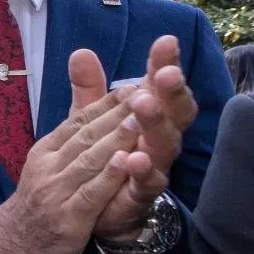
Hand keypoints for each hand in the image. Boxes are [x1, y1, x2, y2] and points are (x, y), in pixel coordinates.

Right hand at [0, 69, 144, 253]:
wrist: (15, 241)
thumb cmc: (42, 198)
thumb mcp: (50, 160)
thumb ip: (73, 132)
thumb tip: (84, 101)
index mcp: (46, 150)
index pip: (77, 121)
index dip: (105, 103)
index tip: (133, 86)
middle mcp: (49, 166)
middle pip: (85, 136)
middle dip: (116, 115)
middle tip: (145, 94)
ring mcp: (57, 192)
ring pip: (89, 160)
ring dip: (115, 140)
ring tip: (139, 120)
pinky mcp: (69, 218)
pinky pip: (92, 193)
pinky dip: (110, 176)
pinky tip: (128, 162)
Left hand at [70, 37, 196, 245]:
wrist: (97, 210)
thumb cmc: (101, 157)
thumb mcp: (90, 120)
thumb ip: (89, 89)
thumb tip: (81, 51)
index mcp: (149, 117)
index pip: (161, 87)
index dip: (164, 65)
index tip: (166, 42)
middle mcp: (157, 140)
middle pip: (171, 112)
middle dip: (167, 92)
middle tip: (162, 73)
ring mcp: (152, 167)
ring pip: (163, 145)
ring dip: (154, 124)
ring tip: (144, 104)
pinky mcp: (140, 194)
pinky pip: (146, 183)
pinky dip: (141, 171)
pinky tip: (134, 158)